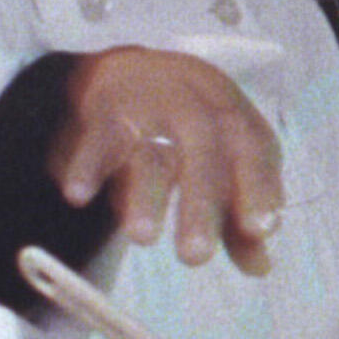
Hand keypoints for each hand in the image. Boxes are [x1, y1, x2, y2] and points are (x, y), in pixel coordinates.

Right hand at [55, 47, 285, 267]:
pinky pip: (95, 141)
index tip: (259, 230)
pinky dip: (85, 167)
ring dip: (144, 196)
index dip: (259, 189)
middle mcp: (195, 113)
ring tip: (142, 237)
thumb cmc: (194, 133)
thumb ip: (238, 220)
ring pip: (148, 154)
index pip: (254, 154)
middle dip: (200, 207)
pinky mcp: (104, 115)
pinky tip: (77, 196)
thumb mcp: (225, 166)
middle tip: (195, 256)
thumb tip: (260, 267)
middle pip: (202, 157)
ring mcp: (148, 111)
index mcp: (235, 123)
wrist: (136, 70)